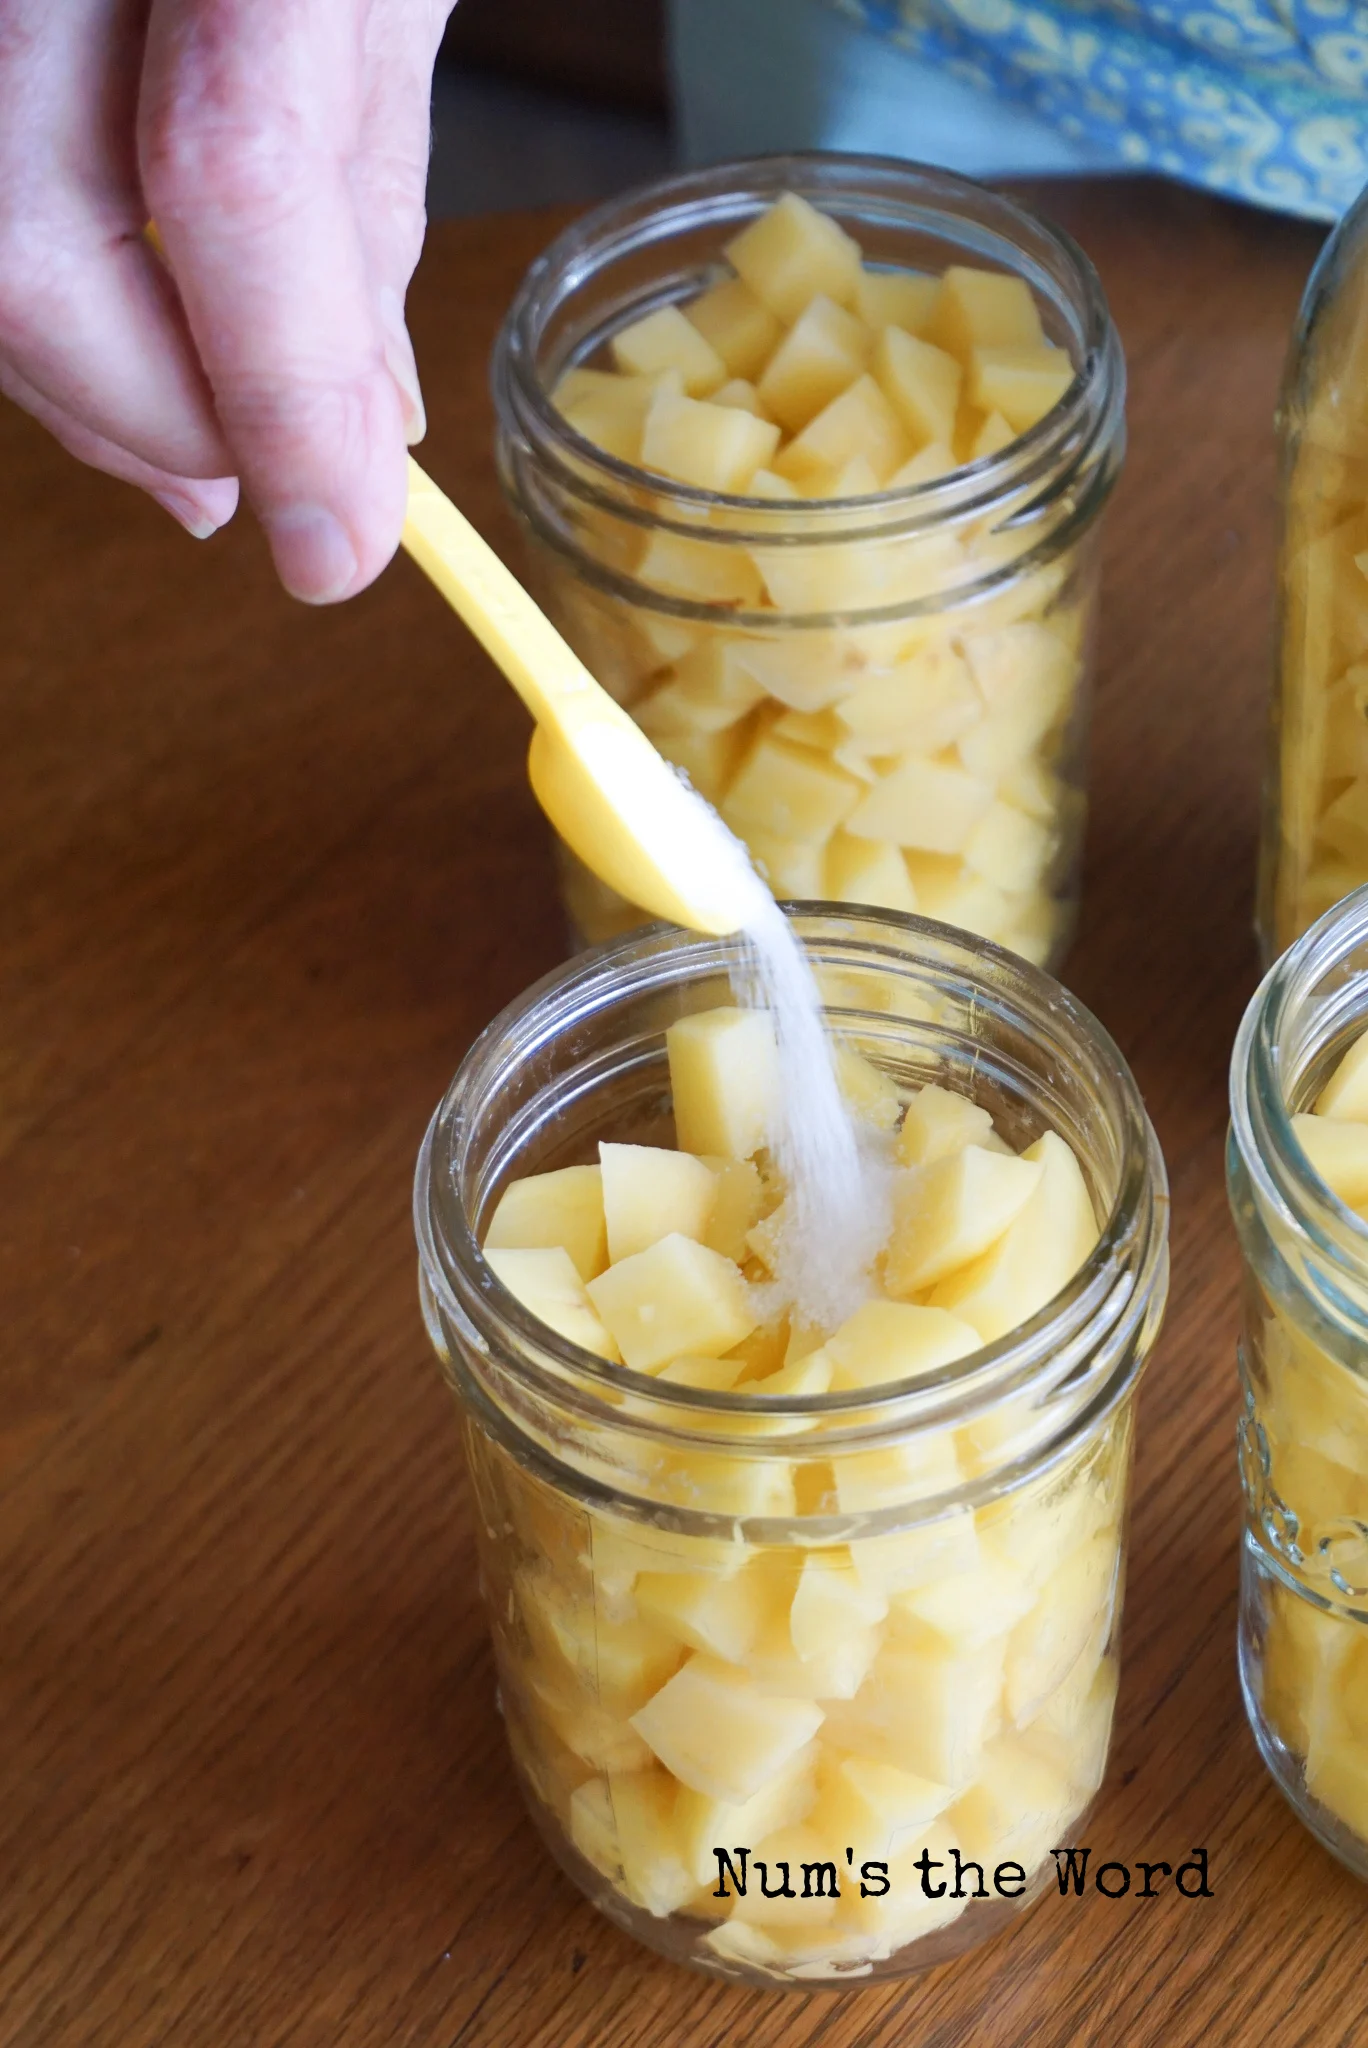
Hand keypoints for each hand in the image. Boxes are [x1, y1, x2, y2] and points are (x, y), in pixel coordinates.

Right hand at [0, 0, 451, 600]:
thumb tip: (357, 432)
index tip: (335, 553)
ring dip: (86, 379)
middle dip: (152, 420)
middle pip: (24, 245)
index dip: (280, 399)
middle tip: (249, 495)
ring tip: (201, 428)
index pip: (228, 169)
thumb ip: (360, 197)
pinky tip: (119, 321)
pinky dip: (38, 289)